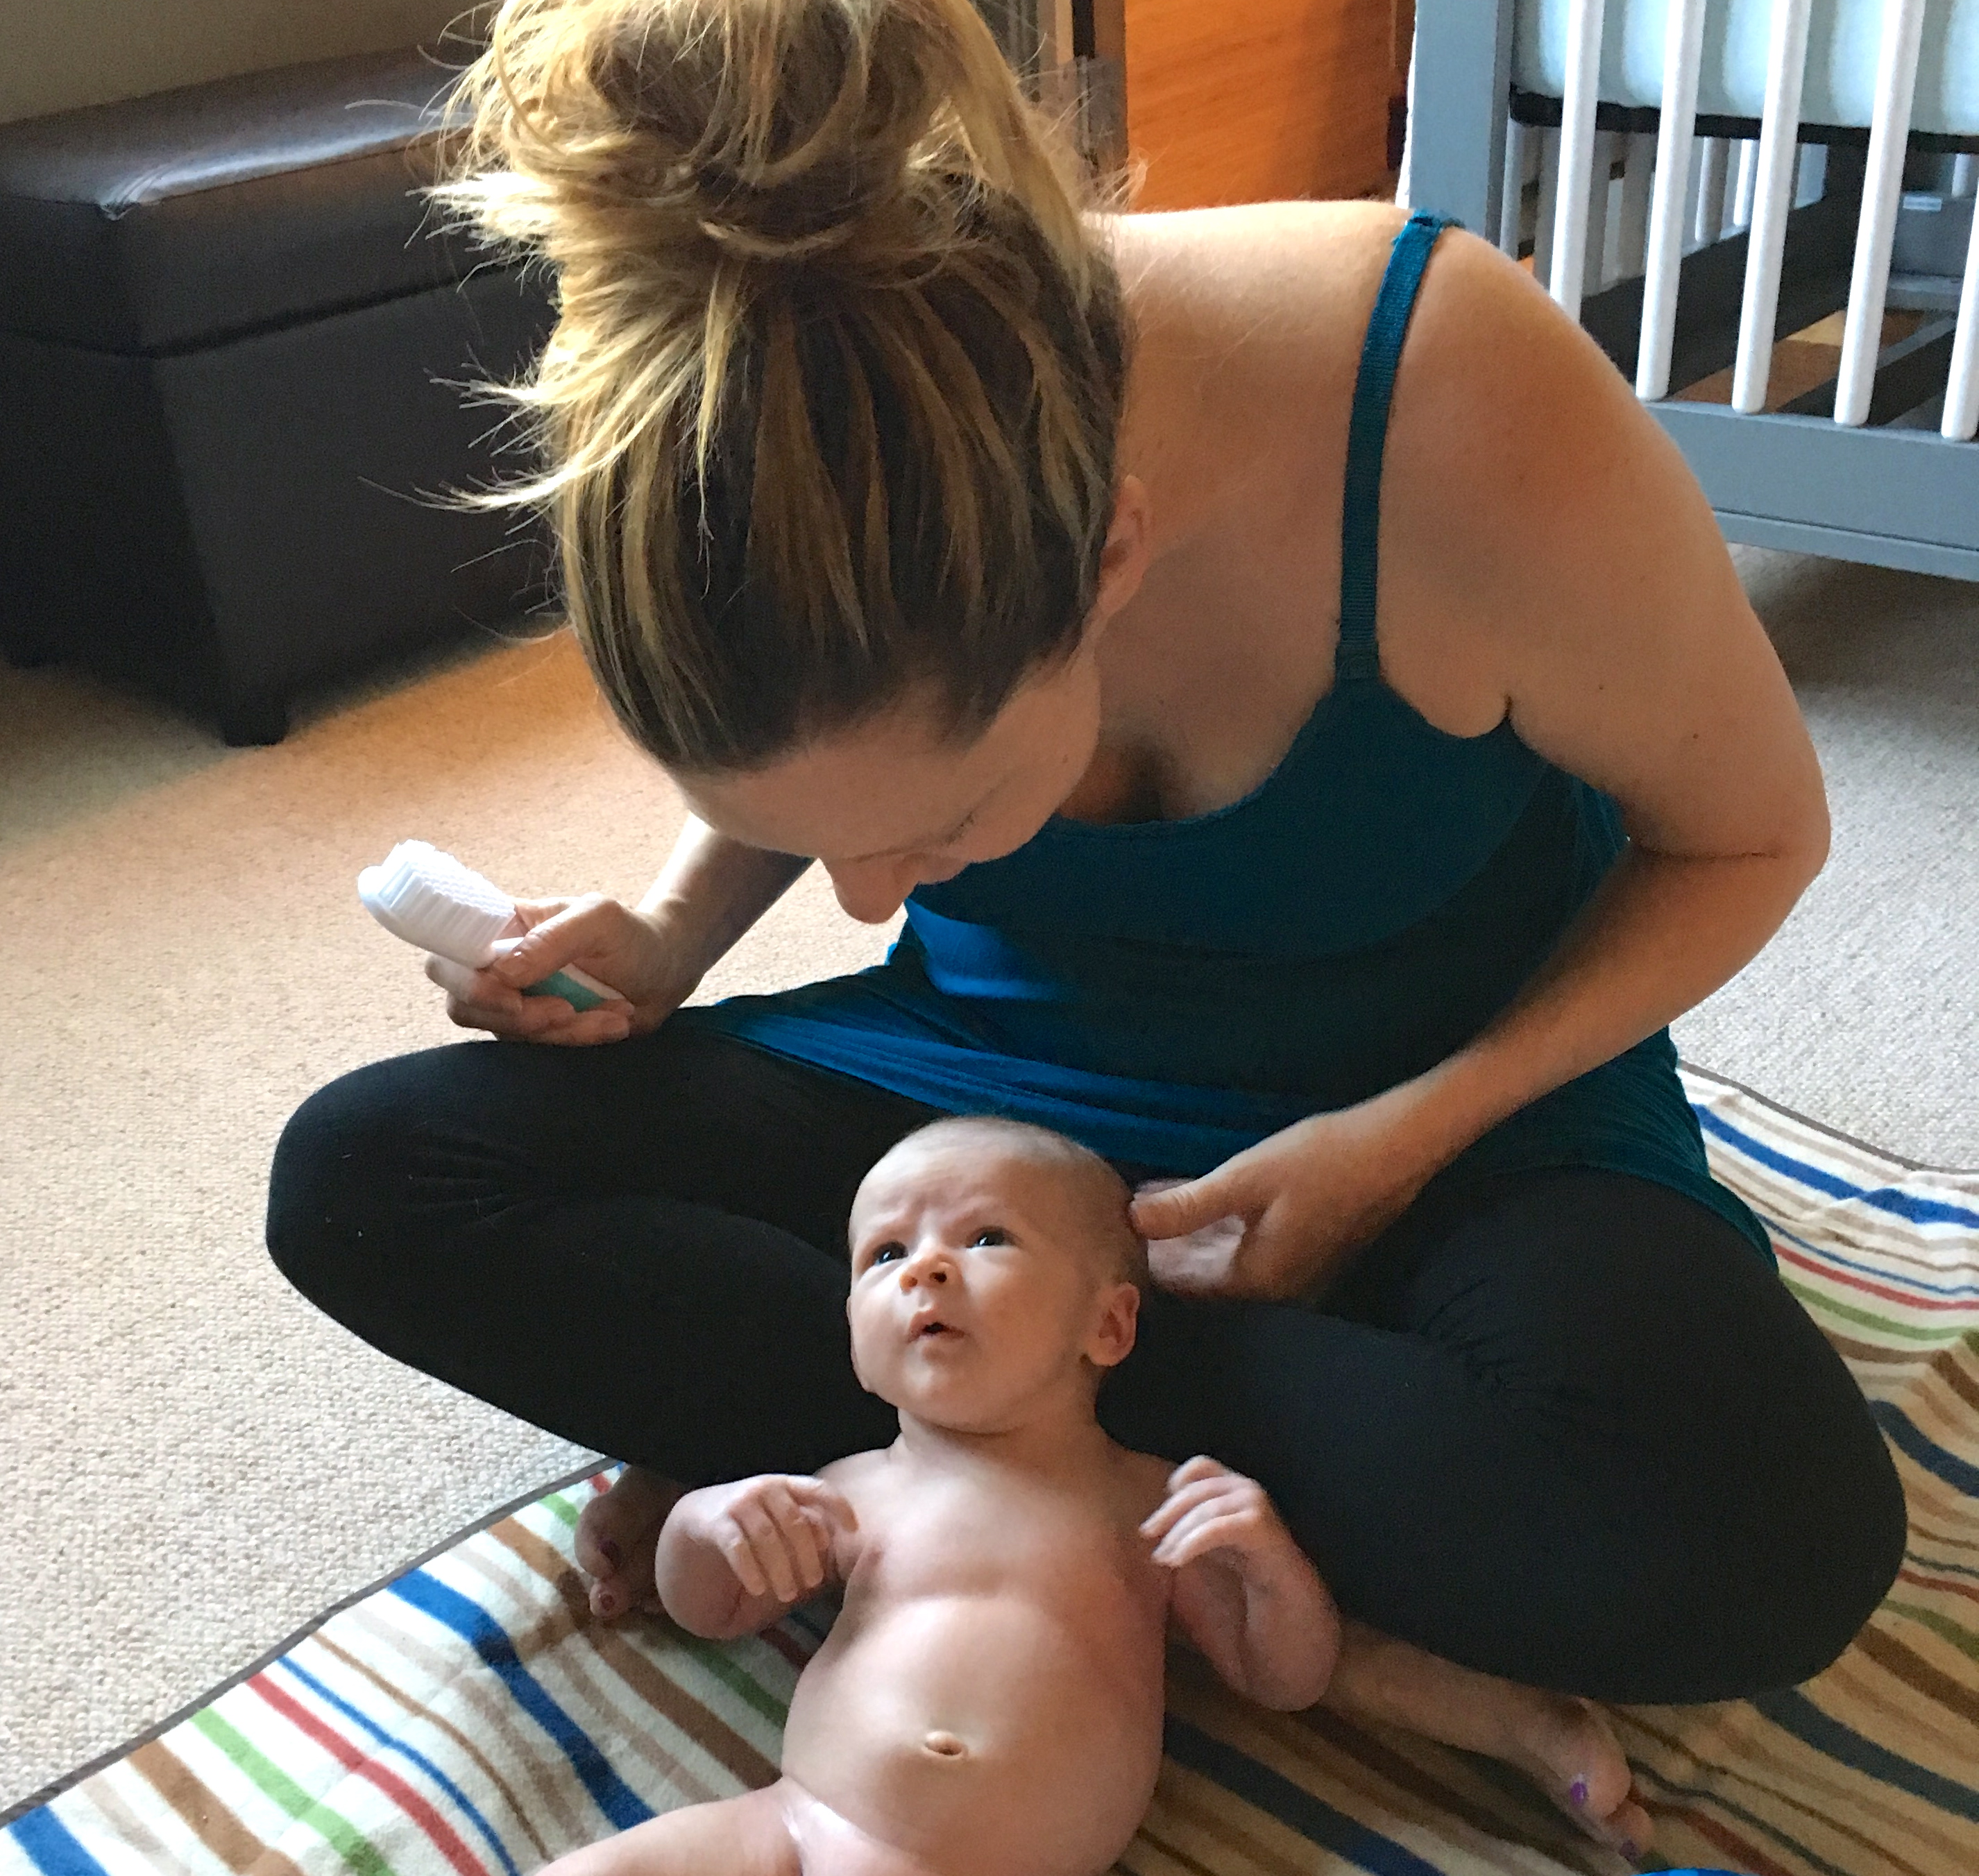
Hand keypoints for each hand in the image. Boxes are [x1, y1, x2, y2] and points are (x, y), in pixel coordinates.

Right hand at [425, 894, 699, 1045]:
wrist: (667, 971)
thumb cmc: (631, 935)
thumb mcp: (598, 920)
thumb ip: (550, 940)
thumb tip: (501, 973)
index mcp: (501, 929)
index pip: (446, 955)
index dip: (464, 982)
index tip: (510, 996)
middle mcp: (498, 969)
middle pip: (464, 1007)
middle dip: (516, 1018)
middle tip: (565, 1010)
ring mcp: (515, 1006)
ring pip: (507, 1036)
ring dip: (562, 1032)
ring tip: (613, 1010)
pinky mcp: (539, 1035)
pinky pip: (541, 1051)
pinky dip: (581, 1040)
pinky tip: (615, 1021)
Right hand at [675, 1475, 857, 1605]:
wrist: (698, 1516)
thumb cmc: (751, 1520)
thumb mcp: (778, 1516)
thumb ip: (803, 1524)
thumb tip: (829, 1542)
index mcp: (785, 1485)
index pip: (818, 1489)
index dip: (838, 1507)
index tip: (854, 1529)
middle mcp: (764, 1489)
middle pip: (794, 1522)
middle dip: (806, 1555)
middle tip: (814, 1583)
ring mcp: (739, 1504)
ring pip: (768, 1538)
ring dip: (781, 1569)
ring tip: (789, 1594)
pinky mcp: (717, 1523)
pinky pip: (738, 1548)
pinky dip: (751, 1570)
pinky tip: (758, 1589)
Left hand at [1128, 1095, 1438, 1301]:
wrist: (1396, 1148)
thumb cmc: (1321, 1160)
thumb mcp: (1246, 1178)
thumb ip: (1187, 1206)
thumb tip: (1131, 1220)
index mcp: (1257, 1282)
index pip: (1183, 1290)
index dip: (1145, 1269)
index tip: (1108, 1248)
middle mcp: (1275, 1287)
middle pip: (1202, 1278)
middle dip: (1162, 1252)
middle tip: (1118, 1226)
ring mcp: (1294, 1269)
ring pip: (1224, 1258)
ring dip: (1188, 1236)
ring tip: (1146, 1206)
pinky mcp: (1305, 1246)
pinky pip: (1245, 1244)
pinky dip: (1216, 1226)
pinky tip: (1194, 1196)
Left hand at [1140, 1457, 1300, 1579]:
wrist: (1284, 1593)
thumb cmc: (1243, 1562)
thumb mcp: (1212, 1537)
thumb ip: (1192, 1522)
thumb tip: (1154, 1523)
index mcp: (1235, 1486)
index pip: (1201, 1467)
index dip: (1177, 1482)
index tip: (1159, 1514)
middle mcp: (1246, 1488)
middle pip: (1197, 1489)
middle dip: (1168, 1513)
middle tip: (1147, 1535)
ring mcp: (1255, 1504)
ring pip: (1205, 1509)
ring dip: (1178, 1533)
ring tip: (1162, 1557)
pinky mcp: (1258, 1525)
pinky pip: (1216, 1528)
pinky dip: (1191, 1543)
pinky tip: (1176, 1560)